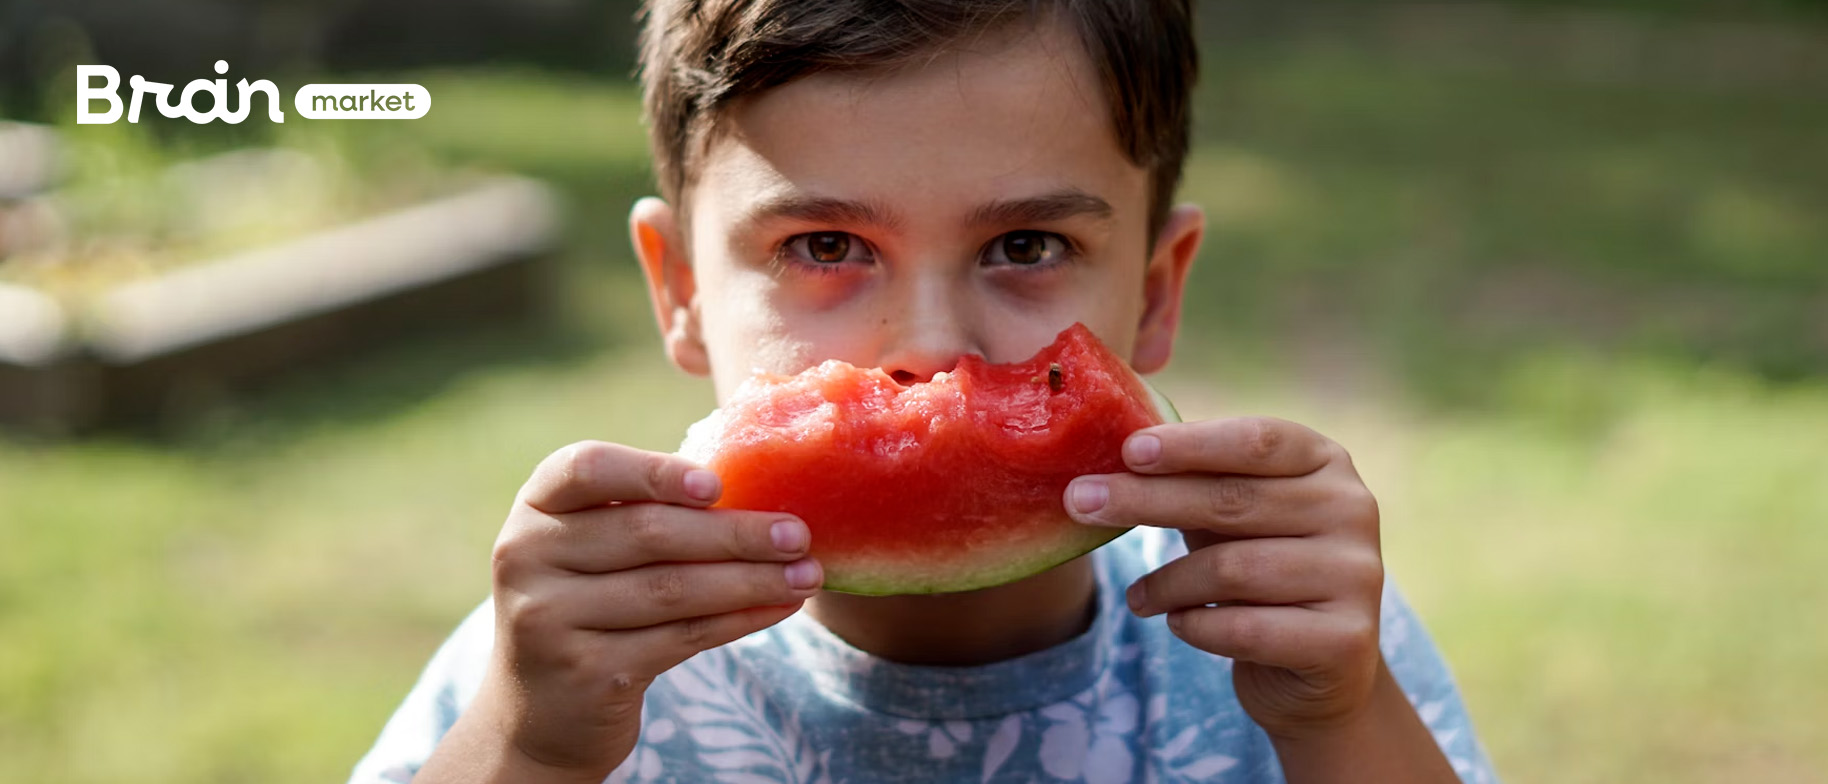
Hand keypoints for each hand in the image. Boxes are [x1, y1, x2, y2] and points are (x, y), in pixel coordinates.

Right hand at [427, 441, 822, 780]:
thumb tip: (760, 490)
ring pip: (672, 590)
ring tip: (808, 574)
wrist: (541, 711)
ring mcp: (550, 618)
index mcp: (536, 507)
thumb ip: (646, 510)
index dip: (655, 472)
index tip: (718, 485)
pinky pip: (680, 638)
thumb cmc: (589, 603)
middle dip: (735, 533)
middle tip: (799, 533)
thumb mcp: (592, 547)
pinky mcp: (586, 672)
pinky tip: (778, 608)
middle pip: (647, 533)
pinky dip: (738, 621)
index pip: (586, 468)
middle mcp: (528, 556)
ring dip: (751, 580)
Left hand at [1064, 418, 1384, 739]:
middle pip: (1234, 501)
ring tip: (1138, 596)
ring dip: (1166, 582)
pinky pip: (1244, 629)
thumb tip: (1107, 457)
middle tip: (1080, 503)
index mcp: (1326, 463)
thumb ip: (1192, 482)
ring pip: (1232, 569)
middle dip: (1146, 500)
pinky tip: (1178, 622)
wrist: (1319, 667)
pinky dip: (1195, 625)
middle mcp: (1353, 510)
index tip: (1128, 450)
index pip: (1256, 441)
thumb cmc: (1261, 569)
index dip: (1190, 444)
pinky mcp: (1347, 638)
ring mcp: (1358, 575)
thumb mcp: (1231, 517)